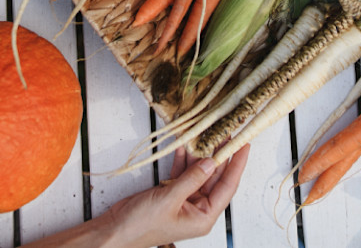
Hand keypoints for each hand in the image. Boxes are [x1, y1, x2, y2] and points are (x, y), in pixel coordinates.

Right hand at [103, 146, 249, 246]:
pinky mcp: (171, 192)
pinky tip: (183, 144)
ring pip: (198, 171)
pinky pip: (182, 172)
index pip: (227, 186)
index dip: (237, 164)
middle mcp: (197, 208)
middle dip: (218, 154)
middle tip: (224, 132)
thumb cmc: (142, 224)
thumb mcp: (169, 199)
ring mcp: (184, 199)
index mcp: (203, 217)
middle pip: (214, 176)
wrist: (116, 229)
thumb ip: (192, 179)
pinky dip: (182, 158)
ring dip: (199, 154)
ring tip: (204, 132)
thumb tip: (211, 162)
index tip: (244, 145)